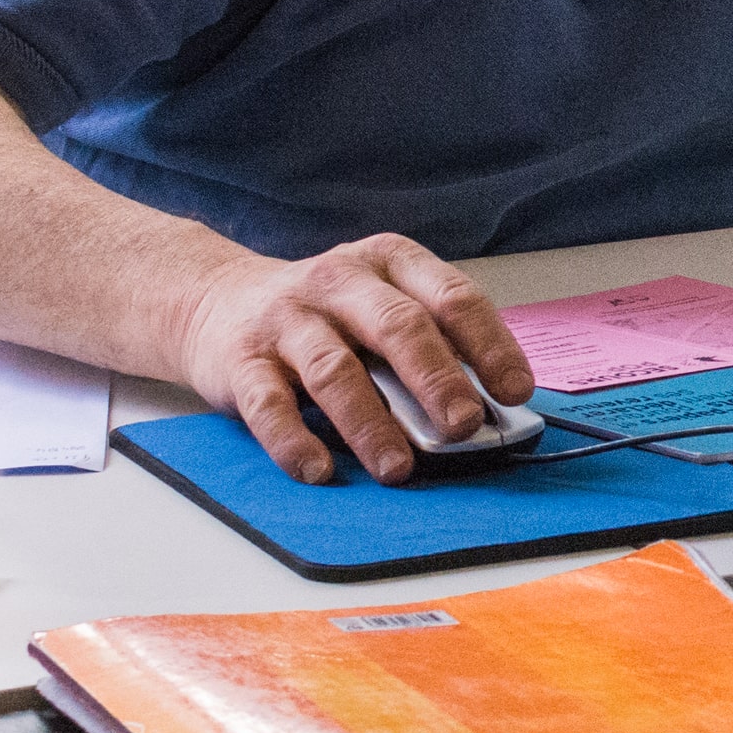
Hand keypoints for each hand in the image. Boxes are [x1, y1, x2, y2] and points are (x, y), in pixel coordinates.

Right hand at [175, 235, 533, 484]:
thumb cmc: (325, 312)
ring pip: (335, 370)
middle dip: (436, 378)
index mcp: (389, 261)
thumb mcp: (382, 304)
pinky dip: (293, 440)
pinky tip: (317, 470)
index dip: (490, 344)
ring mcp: (286, 318)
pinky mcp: (240, 359)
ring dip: (370, 423)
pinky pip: (268, 404)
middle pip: (397, 327)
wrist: (216, 299)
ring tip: (399, 467)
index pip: (452, 296)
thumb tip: (486, 410)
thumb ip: (429, 344)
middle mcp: (339, 281)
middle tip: (464, 425)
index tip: (516, 391)